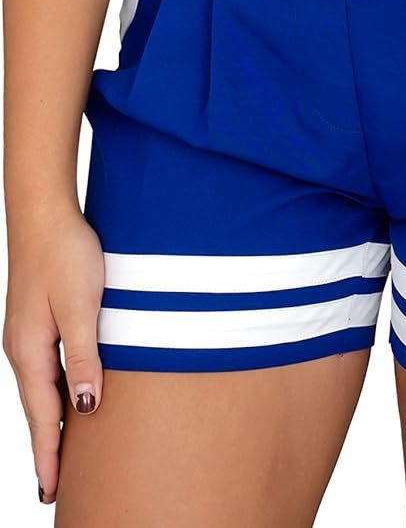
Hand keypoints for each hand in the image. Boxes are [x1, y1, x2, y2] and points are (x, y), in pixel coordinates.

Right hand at [3, 203, 104, 504]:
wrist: (44, 210)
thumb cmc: (64, 252)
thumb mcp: (81, 306)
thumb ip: (85, 357)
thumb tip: (86, 408)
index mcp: (30, 351)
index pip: (42, 416)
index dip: (49, 454)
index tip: (49, 491)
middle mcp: (23, 348)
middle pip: (36, 409)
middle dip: (45, 448)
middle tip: (51, 488)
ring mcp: (27, 334)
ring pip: (40, 389)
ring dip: (49, 423)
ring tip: (59, 454)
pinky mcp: (37, 319)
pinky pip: (45, 369)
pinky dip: (53, 393)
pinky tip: (65, 398)